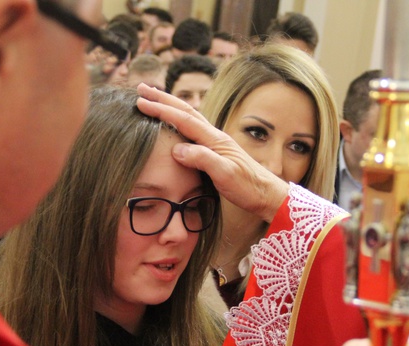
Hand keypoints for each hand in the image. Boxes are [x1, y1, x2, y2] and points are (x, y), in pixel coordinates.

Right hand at [136, 84, 288, 222]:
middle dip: (162, 99)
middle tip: (140, 88)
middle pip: (185, 111)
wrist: (267, 194)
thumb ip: (203, 160)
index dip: (161, 110)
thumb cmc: (248, 187)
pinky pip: (192, 130)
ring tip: (153, 99)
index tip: (140, 102)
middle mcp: (215, 136)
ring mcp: (216, 143)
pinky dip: (179, 121)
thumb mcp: (225, 175)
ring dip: (170, 107)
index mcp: (215, 139)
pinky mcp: (216, 152)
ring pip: (189, 118)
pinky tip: (175, 124)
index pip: (183, 119)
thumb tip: (178, 148)